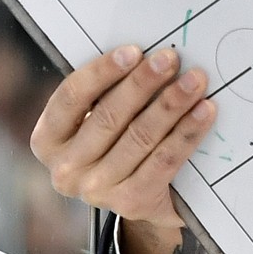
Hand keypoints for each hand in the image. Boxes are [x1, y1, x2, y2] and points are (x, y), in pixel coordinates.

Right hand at [29, 45, 215, 253]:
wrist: (138, 200)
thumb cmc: (114, 145)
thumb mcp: (95, 122)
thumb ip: (105, 94)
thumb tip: (144, 56)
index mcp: (47, 139)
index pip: (71, 97)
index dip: (102, 72)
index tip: (134, 51)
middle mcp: (65, 168)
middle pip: (109, 116)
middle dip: (143, 84)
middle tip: (170, 59)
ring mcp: (96, 190)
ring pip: (140, 137)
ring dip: (171, 105)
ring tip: (195, 81)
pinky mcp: (130, 202)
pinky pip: (164, 161)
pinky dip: (187, 133)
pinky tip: (204, 111)